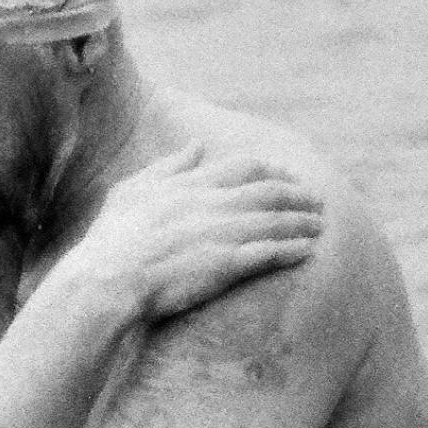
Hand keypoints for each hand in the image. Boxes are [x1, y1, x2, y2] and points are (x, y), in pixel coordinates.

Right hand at [61, 147, 323, 323]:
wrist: (106, 281)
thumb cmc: (111, 240)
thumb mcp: (131, 191)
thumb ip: (167, 167)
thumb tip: (197, 146)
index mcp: (190, 184)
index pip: (243, 168)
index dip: (272, 171)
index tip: (288, 176)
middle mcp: (210, 204)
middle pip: (268, 192)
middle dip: (298, 196)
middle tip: (318, 201)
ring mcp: (219, 234)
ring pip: (274, 221)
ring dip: (302, 222)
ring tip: (321, 226)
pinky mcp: (224, 265)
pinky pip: (267, 253)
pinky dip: (291, 250)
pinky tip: (308, 251)